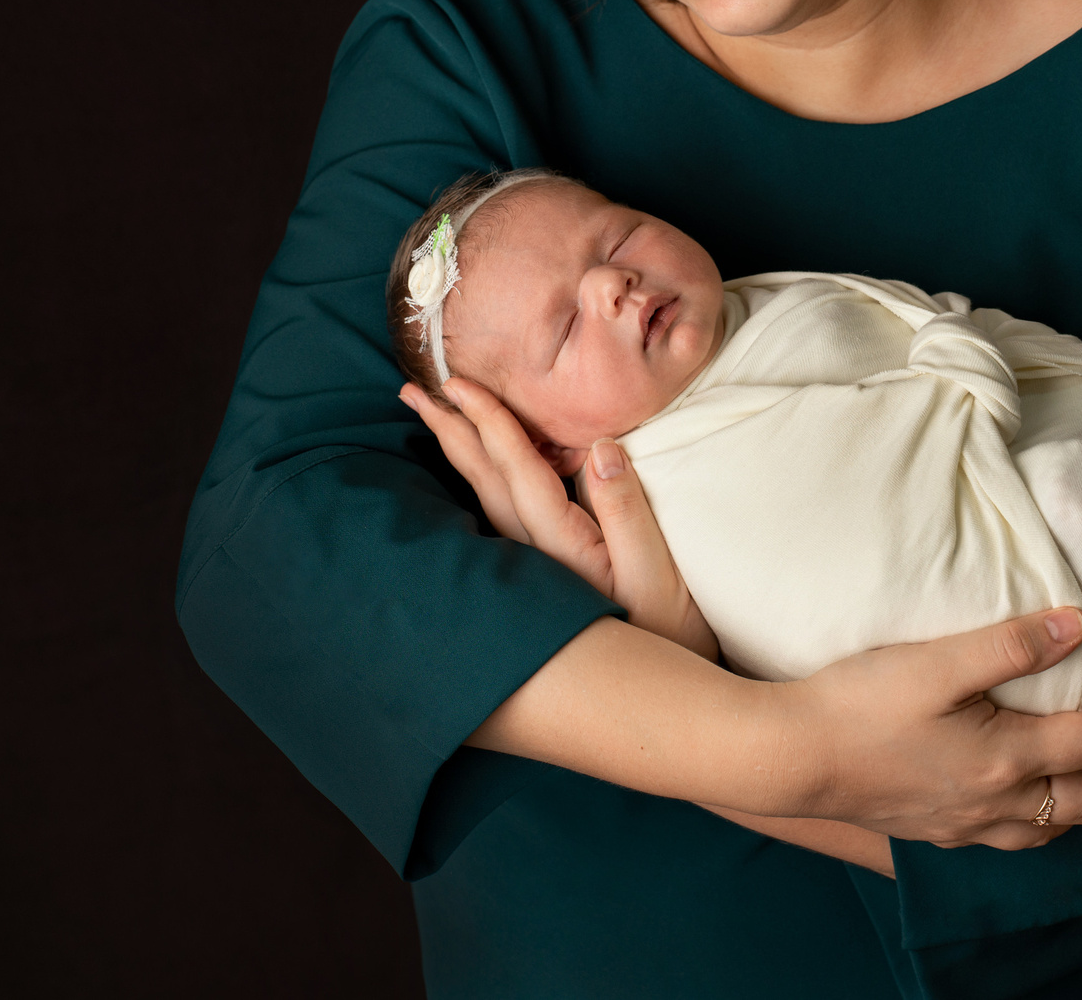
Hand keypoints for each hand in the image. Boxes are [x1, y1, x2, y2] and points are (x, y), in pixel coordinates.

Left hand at [403, 377, 718, 661]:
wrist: (662, 697)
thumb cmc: (669, 631)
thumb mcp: (656, 570)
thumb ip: (625, 508)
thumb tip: (602, 447)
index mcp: (560, 544)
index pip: (515, 468)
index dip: (488, 421)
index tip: (458, 383)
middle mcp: (536, 554)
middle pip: (483, 480)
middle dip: (449, 431)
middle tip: (412, 390)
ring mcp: (536, 566)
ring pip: (486, 497)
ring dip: (459, 452)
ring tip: (434, 418)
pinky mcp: (547, 574)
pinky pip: (502, 515)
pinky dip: (483, 481)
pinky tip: (479, 473)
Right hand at [781, 607, 1081, 851]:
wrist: (789, 757)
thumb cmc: (856, 703)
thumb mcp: (936, 661)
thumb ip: (1009, 645)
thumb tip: (1076, 625)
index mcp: (1004, 760)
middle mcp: (994, 804)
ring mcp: (965, 825)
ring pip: (1055, 827)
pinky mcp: (937, 831)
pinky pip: (1016, 838)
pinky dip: (1050, 820)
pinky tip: (1039, 803)